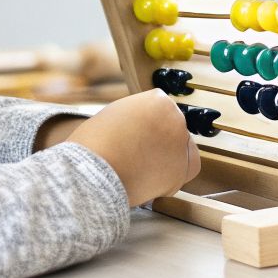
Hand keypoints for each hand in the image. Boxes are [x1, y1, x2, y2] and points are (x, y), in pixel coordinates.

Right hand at [65, 91, 200, 206]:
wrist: (91, 172)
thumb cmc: (93, 145)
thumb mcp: (114, 115)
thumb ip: (135, 117)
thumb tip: (141, 128)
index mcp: (158, 100)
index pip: (161, 111)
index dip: (148, 126)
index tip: (136, 137)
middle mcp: (175, 117)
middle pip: (173, 128)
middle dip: (159, 140)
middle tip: (138, 155)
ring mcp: (181, 143)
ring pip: (183, 148)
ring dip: (168, 157)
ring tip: (143, 168)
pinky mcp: (182, 169)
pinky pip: (186, 170)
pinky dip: (174, 174)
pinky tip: (154, 178)